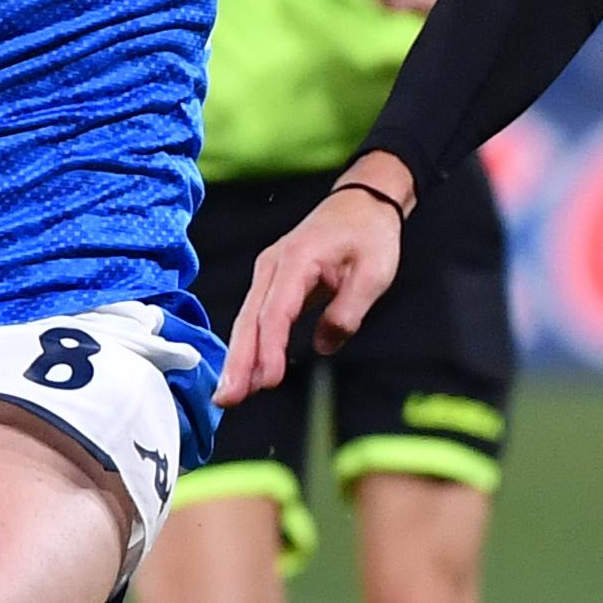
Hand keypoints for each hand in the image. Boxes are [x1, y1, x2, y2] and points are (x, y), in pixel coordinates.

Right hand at [220, 157, 411, 401]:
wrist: (363, 202)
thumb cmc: (369, 234)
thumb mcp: (374, 273)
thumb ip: (348, 310)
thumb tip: (325, 344)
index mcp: (297, 260)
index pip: (276, 312)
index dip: (269, 348)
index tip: (267, 381)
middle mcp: (272, 266)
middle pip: (250, 319)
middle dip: (238, 362)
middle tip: (228, 399)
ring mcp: (268, 274)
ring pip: (247, 321)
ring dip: (238, 359)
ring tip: (229, 396)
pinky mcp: (271, 282)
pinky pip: (255, 318)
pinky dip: (248, 346)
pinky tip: (244, 373)